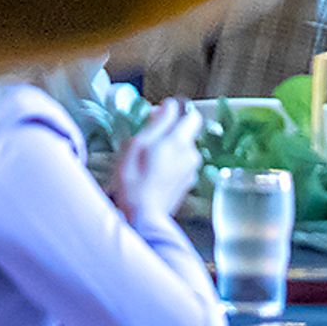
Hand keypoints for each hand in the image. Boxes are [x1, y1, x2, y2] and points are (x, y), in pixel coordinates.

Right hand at [110, 96, 202, 225]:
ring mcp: (191, 172)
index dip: (177, 112)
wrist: (142, 219)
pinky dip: (170, 164)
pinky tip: (153, 174)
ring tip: (147, 160)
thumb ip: (157, 123)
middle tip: (147, 139)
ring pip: (182, 149)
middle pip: (186, 133)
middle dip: (169, 132)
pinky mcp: (187, 185)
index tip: (160, 115)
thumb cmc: (133, 182)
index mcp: (179, 142)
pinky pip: (181, 165)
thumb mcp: (136, 145)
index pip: (192, 115)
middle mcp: (191, 155)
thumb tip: (169, 106)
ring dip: (169, 149)